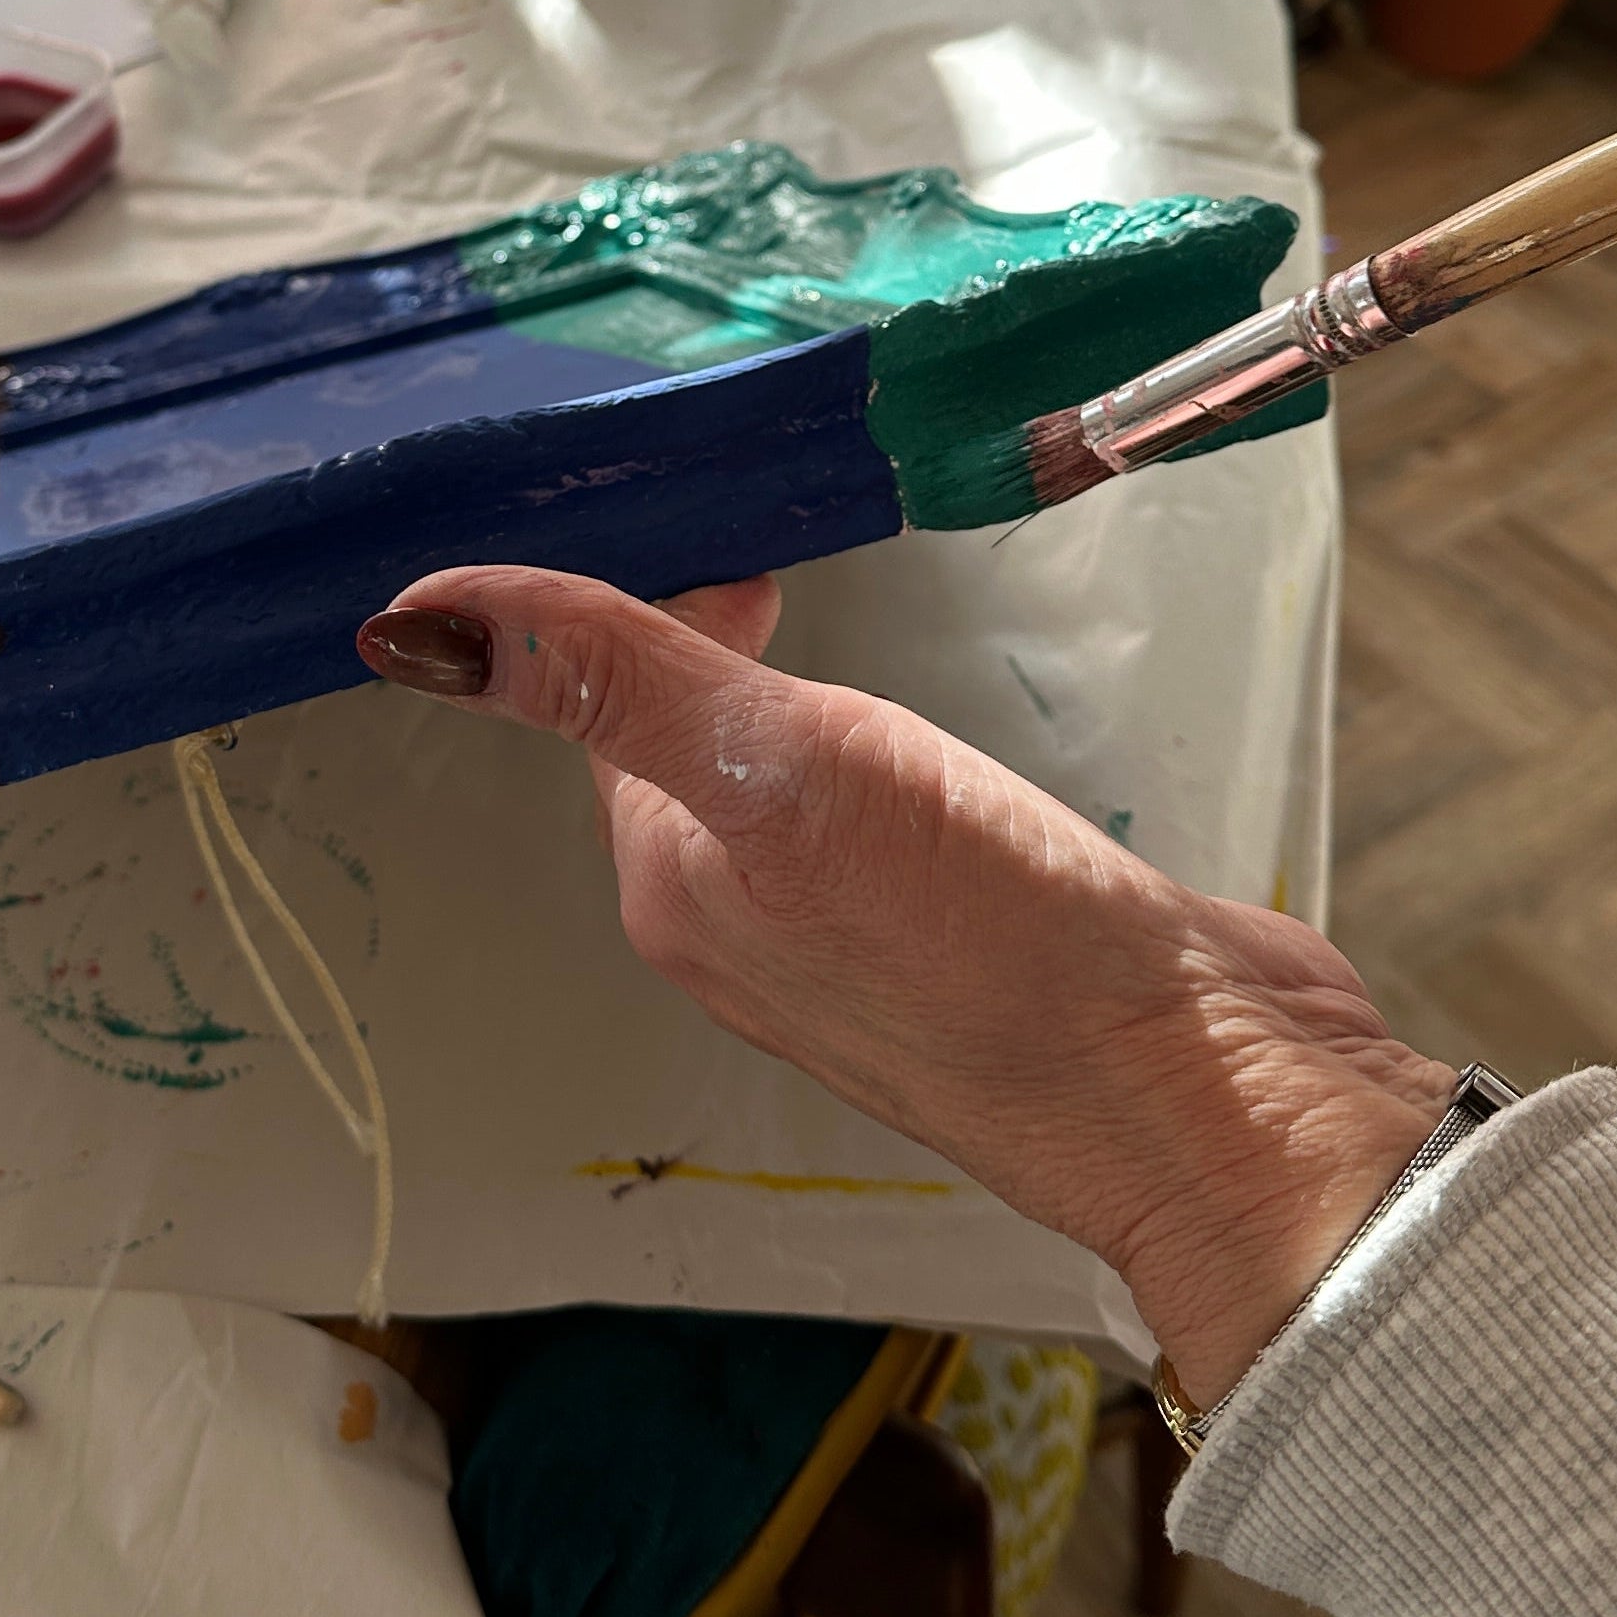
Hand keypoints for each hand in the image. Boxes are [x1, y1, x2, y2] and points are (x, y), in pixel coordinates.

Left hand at [356, 567, 1449, 1401]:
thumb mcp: (787, 776)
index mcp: (675, 887)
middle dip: (704, 641)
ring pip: (782, 790)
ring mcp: (856, 945)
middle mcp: (745, 927)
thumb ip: (619, 682)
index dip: (636, 603)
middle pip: (684, 749)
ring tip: (840, 622)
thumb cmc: (996, 946)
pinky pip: (882, 827)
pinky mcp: (960, 946)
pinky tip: (947, 745)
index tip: (707, 515)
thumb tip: (416, 625)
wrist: (1199, 1101)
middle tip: (772, 545)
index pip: (603, 713)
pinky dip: (883, 758)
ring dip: (793, 702)